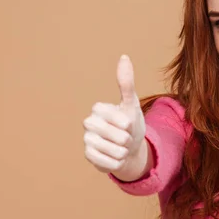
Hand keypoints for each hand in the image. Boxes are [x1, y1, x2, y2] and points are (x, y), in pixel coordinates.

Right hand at [83, 55, 146, 173]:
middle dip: (127, 139)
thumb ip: (126, 83)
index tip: (128, 123)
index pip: (117, 118)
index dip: (127, 123)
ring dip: (123, 151)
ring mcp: (87, 140)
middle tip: (125, 136)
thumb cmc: (131, 123)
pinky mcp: (88, 156)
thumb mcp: (131, 103)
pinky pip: (108, 162)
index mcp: (98, 109)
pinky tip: (115, 157)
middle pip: (116, 136)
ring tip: (121, 147)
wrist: (130, 148)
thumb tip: (124, 56)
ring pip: (113, 150)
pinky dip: (117, 162)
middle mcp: (88, 123)